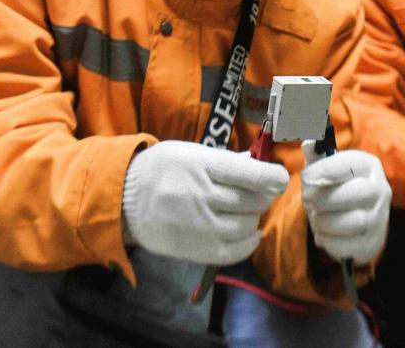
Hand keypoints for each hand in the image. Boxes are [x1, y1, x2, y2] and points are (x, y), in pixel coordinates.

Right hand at [122, 141, 288, 264]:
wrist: (124, 199)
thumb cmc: (163, 169)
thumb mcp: (191, 152)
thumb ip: (225, 161)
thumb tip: (260, 166)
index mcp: (201, 165)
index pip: (248, 173)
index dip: (272, 177)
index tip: (281, 178)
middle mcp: (201, 195)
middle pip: (251, 200)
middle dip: (262, 196)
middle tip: (259, 191)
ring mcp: (198, 225)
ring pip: (246, 225)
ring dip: (254, 218)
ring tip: (247, 210)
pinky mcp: (195, 249)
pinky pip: (233, 252)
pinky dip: (249, 243)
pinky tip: (251, 233)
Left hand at [300, 143, 391, 264]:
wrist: (357, 219)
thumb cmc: (337, 186)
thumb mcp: (326, 166)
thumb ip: (316, 154)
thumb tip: (309, 144)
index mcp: (369, 166)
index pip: (351, 164)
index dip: (326, 170)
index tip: (306, 176)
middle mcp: (380, 191)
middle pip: (354, 194)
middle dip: (323, 197)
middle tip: (306, 198)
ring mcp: (378, 219)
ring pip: (349, 223)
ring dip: (323, 220)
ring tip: (315, 215)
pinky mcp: (370, 243)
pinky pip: (345, 245)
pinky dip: (327, 240)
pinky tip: (323, 231)